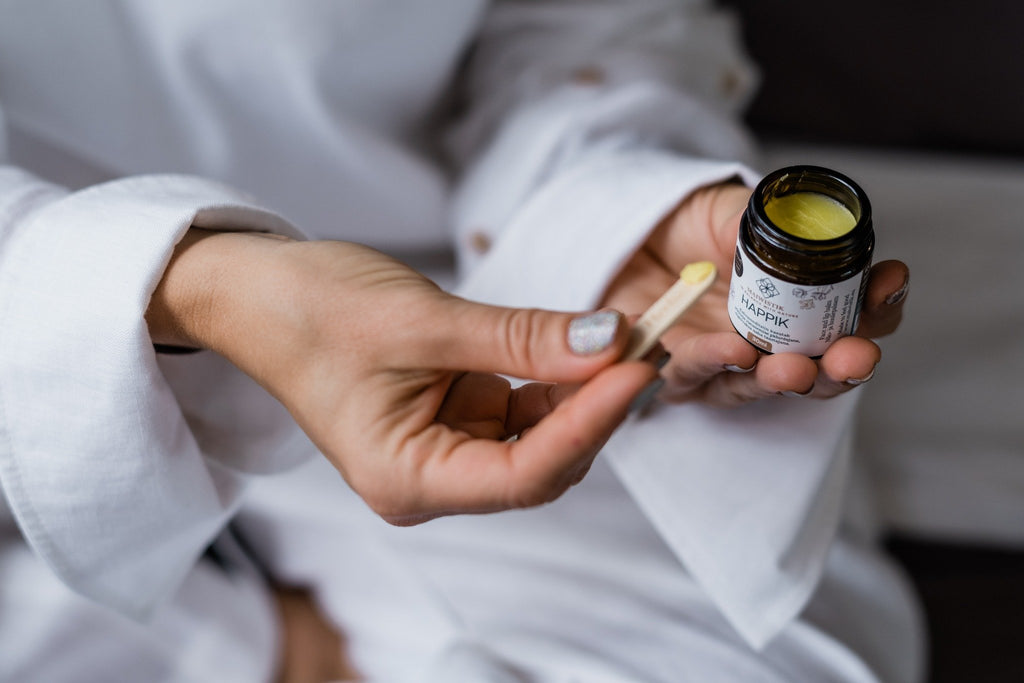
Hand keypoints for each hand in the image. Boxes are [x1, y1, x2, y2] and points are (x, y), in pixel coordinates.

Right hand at [147, 230, 656, 523]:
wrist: (256, 293)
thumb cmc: (312, 310)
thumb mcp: (424, 322)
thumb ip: (521, 339)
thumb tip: (610, 343)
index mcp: (406, 479)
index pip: (524, 474)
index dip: (590, 425)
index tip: (637, 369)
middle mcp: (430, 477)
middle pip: (541, 461)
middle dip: (597, 406)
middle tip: (648, 346)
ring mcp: (443, 448)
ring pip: (539, 434)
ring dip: (584, 389)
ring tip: (628, 338)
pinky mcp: (453, 415)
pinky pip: (521, 406)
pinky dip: (556, 376)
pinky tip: (584, 343)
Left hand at [602, 183, 909, 406]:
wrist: (625, 235)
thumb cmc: (689, 225)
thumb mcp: (738, 211)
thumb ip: (776, 224)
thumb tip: (819, 225)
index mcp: (802, 308)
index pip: (856, 318)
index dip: (880, 306)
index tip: (889, 283)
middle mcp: (771, 346)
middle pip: (819, 372)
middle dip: (843, 366)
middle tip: (856, 356)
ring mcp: (723, 366)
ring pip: (758, 385)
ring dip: (782, 379)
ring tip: (793, 368)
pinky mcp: (673, 375)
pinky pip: (692, 376)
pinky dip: (712, 363)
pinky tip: (731, 350)